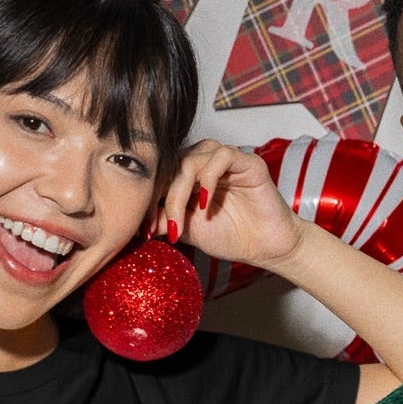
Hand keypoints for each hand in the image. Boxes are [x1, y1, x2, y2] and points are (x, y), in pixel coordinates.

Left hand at [153, 139, 304, 269]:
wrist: (265, 248)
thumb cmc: (231, 236)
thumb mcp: (188, 230)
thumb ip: (166, 219)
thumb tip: (137, 219)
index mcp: (190, 175)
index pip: (161, 172)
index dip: (149, 196)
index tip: (142, 226)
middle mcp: (205, 162)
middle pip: (173, 164)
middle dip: (163, 196)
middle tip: (163, 226)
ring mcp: (225, 160)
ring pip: (192, 158)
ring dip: (181, 190)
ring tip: (182, 220)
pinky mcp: (246, 161)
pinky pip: (222, 155)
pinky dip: (209, 178)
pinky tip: (205, 202)